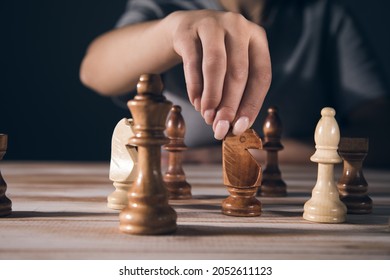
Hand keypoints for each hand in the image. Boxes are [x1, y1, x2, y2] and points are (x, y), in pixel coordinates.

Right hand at [164, 10, 271, 139]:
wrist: (186, 28)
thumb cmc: (216, 54)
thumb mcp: (233, 66)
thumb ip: (237, 92)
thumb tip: (234, 127)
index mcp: (257, 37)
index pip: (261, 75)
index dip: (252, 104)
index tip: (240, 127)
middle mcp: (238, 26)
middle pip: (238, 72)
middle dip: (229, 105)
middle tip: (221, 128)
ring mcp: (212, 25)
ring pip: (215, 65)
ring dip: (212, 97)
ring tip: (207, 117)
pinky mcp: (187, 30)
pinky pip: (192, 63)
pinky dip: (194, 88)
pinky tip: (196, 104)